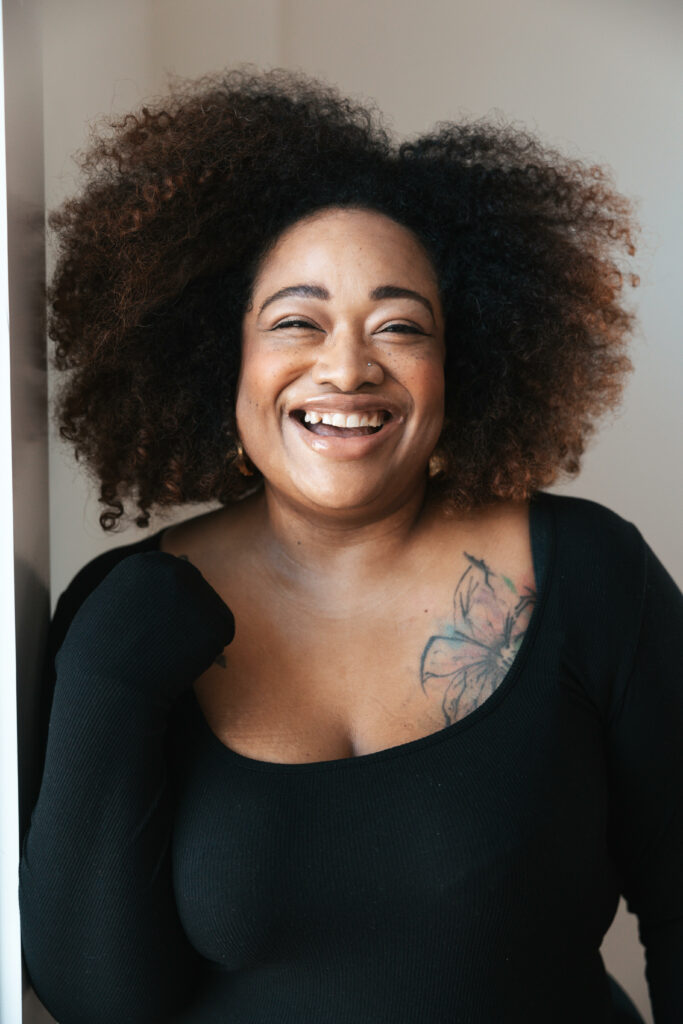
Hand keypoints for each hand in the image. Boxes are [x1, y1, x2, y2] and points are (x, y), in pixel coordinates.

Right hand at [55, 551, 234, 703]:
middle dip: (185, 620)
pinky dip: (207, 654)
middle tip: (162, 646)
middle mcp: (175, 568)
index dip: (163, 610)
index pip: (171, 581)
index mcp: (145, 562)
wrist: (110, 689)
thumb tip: (148, 592)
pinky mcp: (218, 621)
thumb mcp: (104, 606)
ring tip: (166, 655)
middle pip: (195, 593)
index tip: (148, 630)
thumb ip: (131, 593)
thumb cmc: (97, 658)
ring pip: (209, 616)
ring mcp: (199, 593)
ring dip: (195, 636)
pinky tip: (181, 662)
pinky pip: (221, 637)